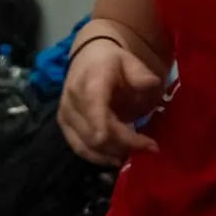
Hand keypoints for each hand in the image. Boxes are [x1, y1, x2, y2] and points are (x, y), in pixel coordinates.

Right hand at [57, 36, 163, 164]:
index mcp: (91, 84)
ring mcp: (66, 114)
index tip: (150, 144)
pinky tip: (116, 158)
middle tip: (151, 148)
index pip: (100, 119)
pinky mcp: (64, 125)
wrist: (87, 58)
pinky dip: (99, 157)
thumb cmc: (112, 62)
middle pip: (98, 138)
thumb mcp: (130, 62)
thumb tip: (151, 84)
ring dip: (113, 155)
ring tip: (135, 154)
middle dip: (126, 147)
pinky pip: (79, 148)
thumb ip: (141, 75)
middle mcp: (73, 101)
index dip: (123, 138)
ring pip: (88, 147)